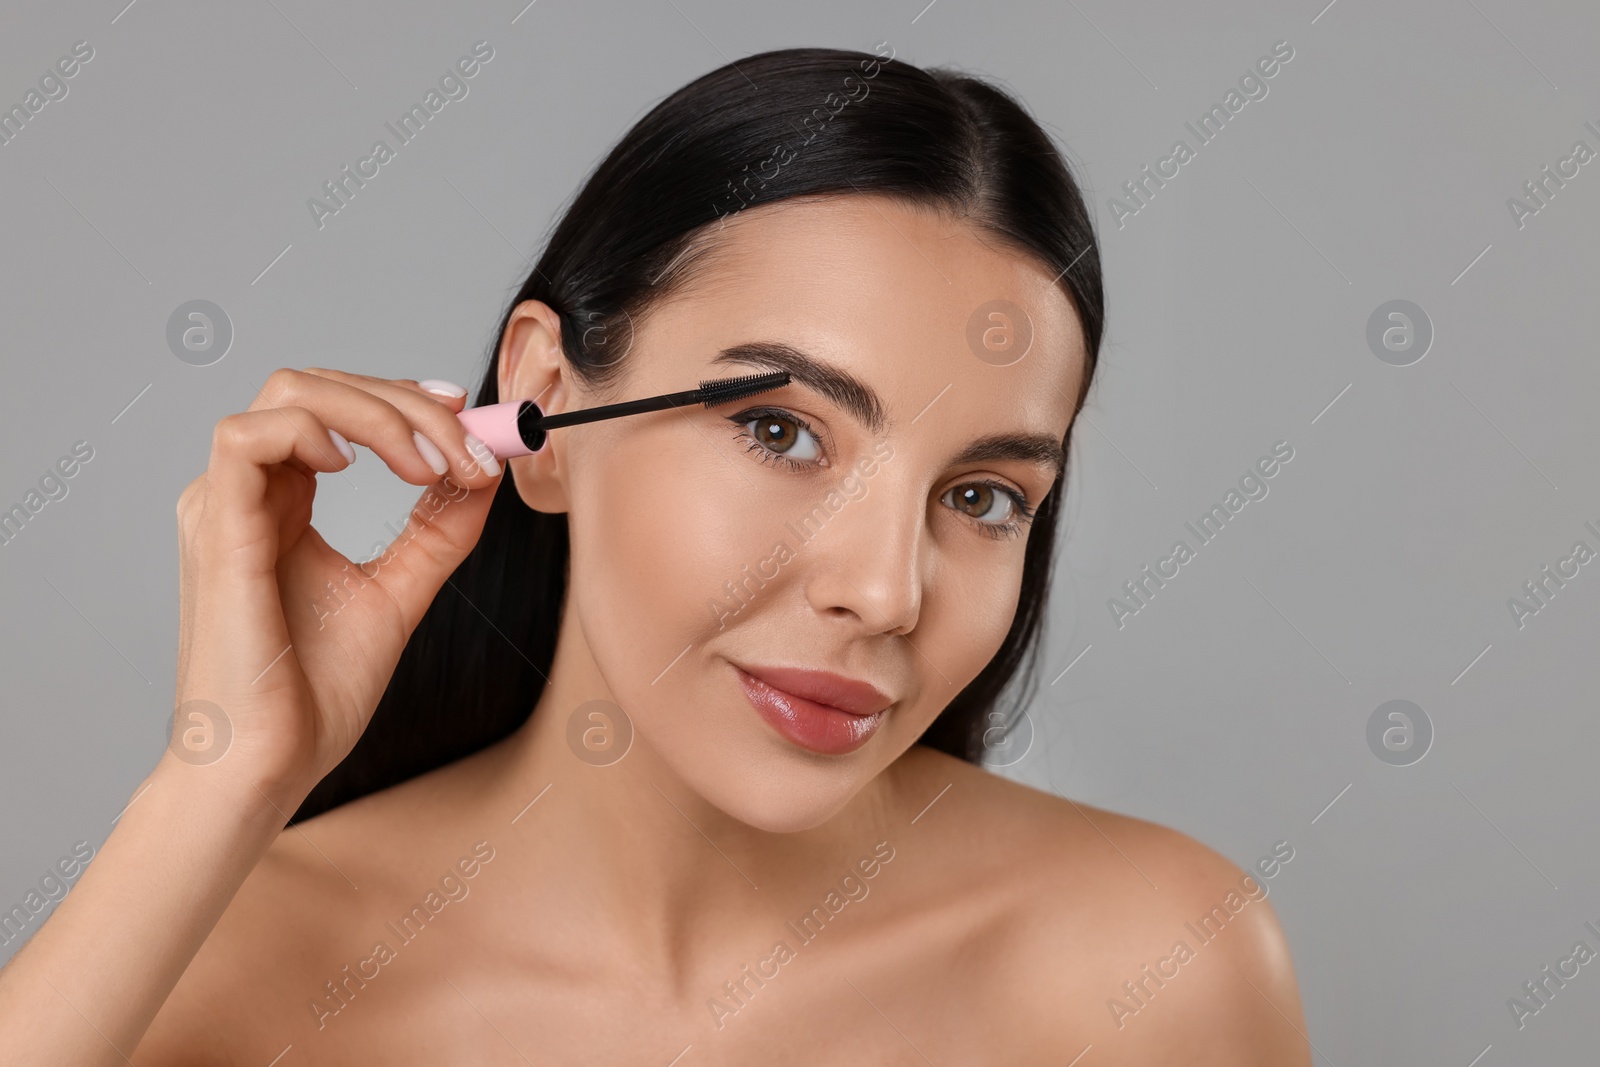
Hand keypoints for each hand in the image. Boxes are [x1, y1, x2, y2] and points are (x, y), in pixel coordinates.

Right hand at [169, 368, 501, 806]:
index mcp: (280, 504)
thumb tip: (483, 476)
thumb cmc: (313, 694)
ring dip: (376, 411)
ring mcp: (225, 505)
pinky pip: (245, 436)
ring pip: (289, 394)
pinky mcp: (216, 527)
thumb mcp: (398, 593)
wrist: (269, 764)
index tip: (467, 416)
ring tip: (429, 466)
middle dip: (407, 403)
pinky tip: (358, 466)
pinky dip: (312, 430)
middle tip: (467, 450)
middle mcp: (248, 494)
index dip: (402, 397)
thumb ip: (437, 532)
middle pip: (318, 387)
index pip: (335, 408)